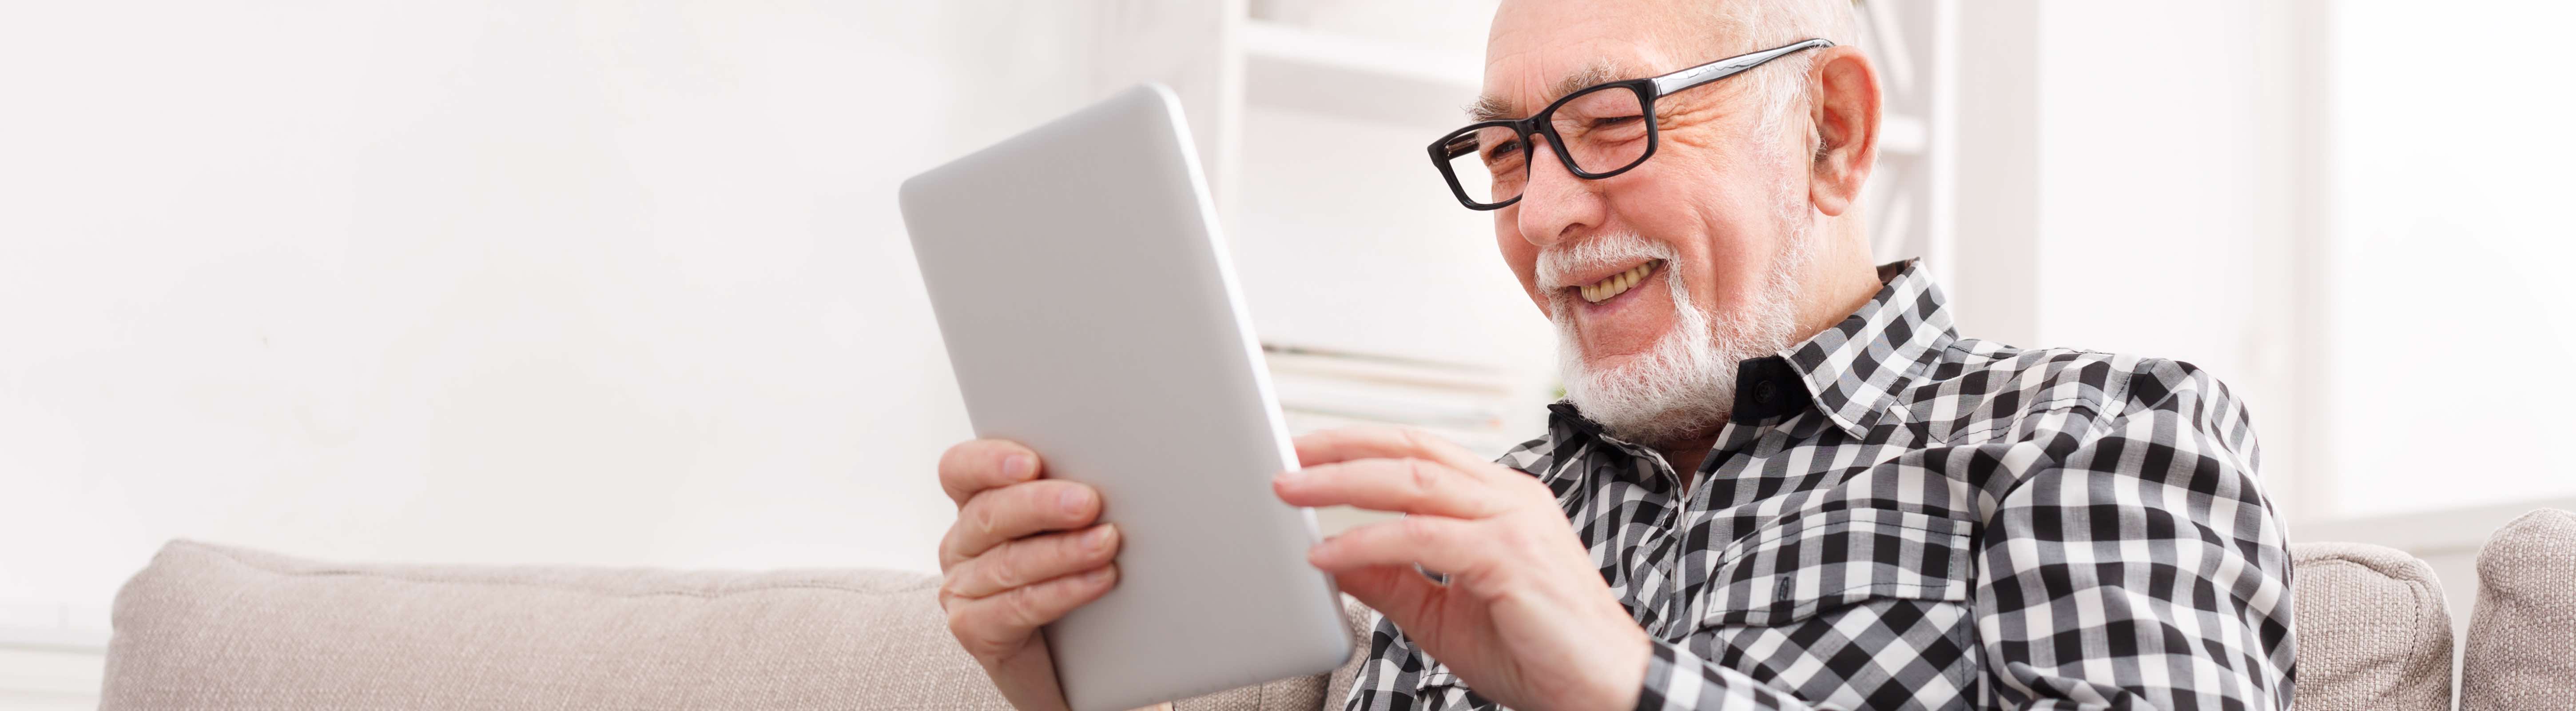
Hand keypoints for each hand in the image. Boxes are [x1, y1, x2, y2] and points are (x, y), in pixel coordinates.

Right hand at [935, 439, 1121, 710]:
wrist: (1065, 664)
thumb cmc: (1068, 584)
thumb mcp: (1066, 531)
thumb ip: (1070, 501)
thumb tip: (1115, 472)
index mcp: (975, 504)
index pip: (961, 468)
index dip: (989, 461)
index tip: (1032, 463)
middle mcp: (961, 543)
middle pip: (989, 514)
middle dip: (1041, 505)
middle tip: (1088, 502)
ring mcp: (962, 588)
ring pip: (1009, 562)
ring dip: (1063, 551)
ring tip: (1107, 542)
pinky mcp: (973, 628)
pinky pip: (1017, 606)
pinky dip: (1062, 591)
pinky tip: (1098, 581)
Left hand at [1274, 427, 1649, 710]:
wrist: (1602, 692)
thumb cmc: (1538, 653)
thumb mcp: (1441, 613)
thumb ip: (1390, 580)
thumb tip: (1330, 555)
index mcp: (1500, 501)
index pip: (1420, 455)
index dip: (1359, 447)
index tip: (1306, 454)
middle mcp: (1511, 498)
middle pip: (1412, 453)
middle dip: (1341, 450)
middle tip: (1284, 459)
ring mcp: (1515, 522)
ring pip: (1414, 483)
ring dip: (1343, 484)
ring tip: (1292, 492)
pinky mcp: (1512, 556)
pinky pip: (1424, 538)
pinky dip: (1369, 542)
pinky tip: (1331, 553)